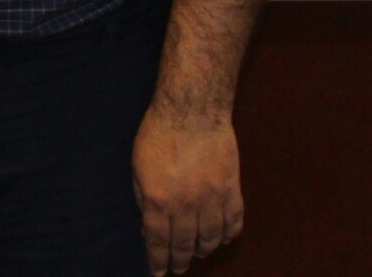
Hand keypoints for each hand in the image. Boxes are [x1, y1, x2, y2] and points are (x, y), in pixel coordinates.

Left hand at [133, 103, 243, 272]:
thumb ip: (141, 198)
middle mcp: (185, 205)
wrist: (192, 111)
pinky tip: (223, 239)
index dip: (158, 262)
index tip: (159, 274)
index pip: (158, 242)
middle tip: (178, 269)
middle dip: (180, 261)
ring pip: (211, 239)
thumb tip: (147, 227)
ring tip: (198, 253)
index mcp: (157, 199)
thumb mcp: (137, 166)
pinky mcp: (231, 190)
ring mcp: (211, 199)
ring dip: (204, 250)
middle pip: (184, 245)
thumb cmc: (158, 134)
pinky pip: (233, 222)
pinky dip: (229, 235)